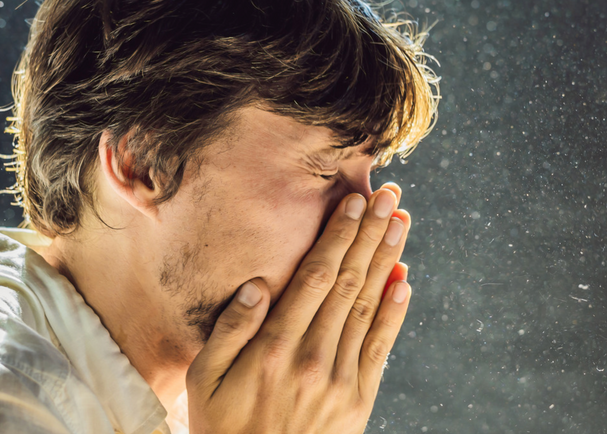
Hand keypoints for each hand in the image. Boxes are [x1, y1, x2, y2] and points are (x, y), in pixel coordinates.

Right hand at [186, 185, 411, 433]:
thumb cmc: (222, 427)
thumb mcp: (203, 379)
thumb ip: (230, 329)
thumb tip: (258, 283)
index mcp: (273, 347)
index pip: (315, 277)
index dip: (337, 236)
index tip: (353, 201)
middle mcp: (312, 358)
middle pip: (349, 283)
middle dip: (369, 235)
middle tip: (389, 196)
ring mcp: (340, 380)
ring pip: (369, 307)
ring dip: (387, 260)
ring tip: (400, 223)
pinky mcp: (358, 400)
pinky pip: (380, 347)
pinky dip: (395, 311)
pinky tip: (404, 279)